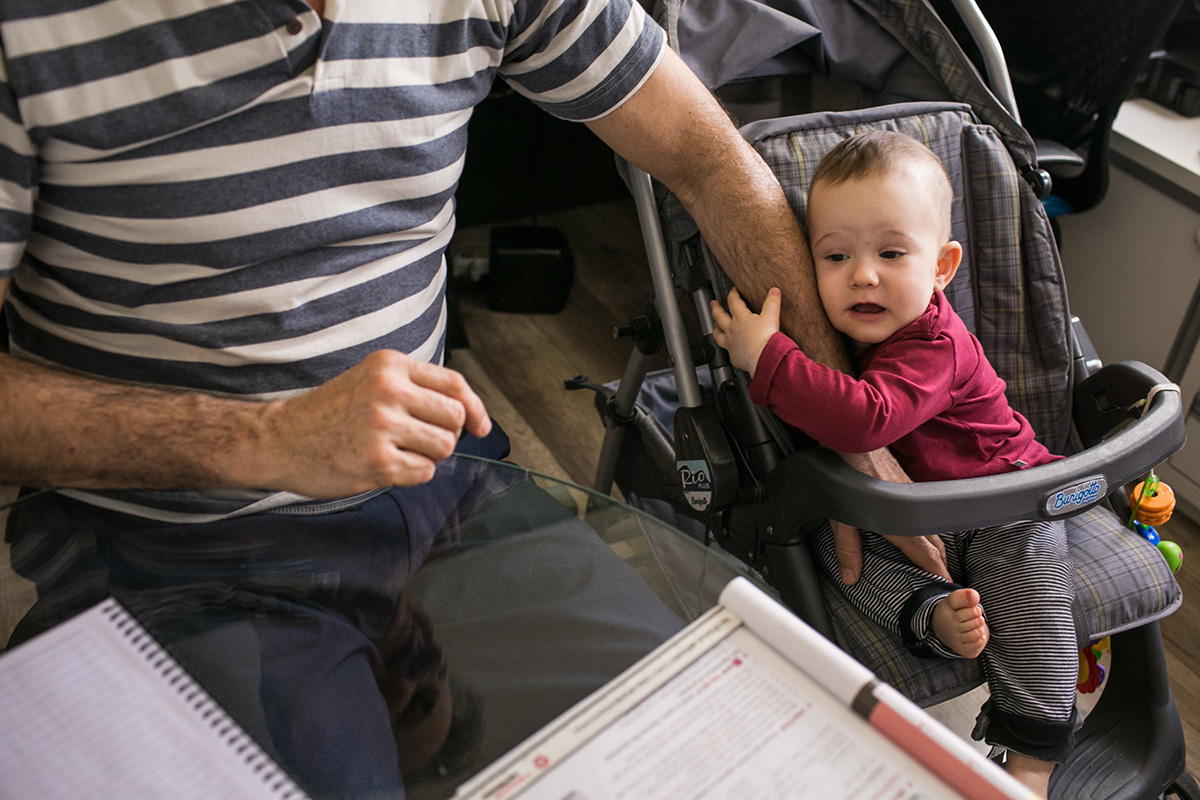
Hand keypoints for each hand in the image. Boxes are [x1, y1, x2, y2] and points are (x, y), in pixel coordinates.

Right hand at [259, 350, 490, 496]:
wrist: (279, 438)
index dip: (475, 408)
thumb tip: (467, 414)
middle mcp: (388, 391)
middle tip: (418, 441)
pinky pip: (424, 473)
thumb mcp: (370, 381)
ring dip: (427, 456)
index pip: (454, 384)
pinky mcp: (378, 461)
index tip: (480, 426)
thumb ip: (414, 389)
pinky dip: (411, 475)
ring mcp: (383, 426)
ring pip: (443, 447)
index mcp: (390, 366)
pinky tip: (383, 466)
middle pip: (455, 419)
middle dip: (445, 435)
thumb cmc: (329, 413)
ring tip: (396, 452)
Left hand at [709, 287, 781, 374]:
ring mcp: (730, 343)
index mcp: (740, 318)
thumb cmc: (766, 339)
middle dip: (716, 308)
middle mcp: (732, 330)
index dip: (733, 294)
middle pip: (719, 316)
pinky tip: (730, 347)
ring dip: (716, 328)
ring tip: (715, 325)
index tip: (733, 290)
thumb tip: (774, 291)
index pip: (733, 302)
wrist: (764, 358)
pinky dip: (727, 347)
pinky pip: (727, 351)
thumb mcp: (771, 316)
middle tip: (713, 303)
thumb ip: (772, 302)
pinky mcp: (734, 356)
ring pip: (718, 334)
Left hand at [832, 449, 949, 584]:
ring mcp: (913, 494)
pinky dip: (928, 523)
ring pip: (933, 524)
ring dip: (937, 543)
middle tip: (944, 578)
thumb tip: (851, 577)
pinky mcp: (907, 482)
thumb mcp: (842, 520)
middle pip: (937, 542)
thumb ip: (848, 549)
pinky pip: (925, 509)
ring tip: (935, 558)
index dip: (939, 572)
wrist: (855, 441)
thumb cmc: (847, 479)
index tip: (949, 586)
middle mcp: (912, 511)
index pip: (928, 555)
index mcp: (900, 525)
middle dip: (942, 562)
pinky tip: (919, 526)